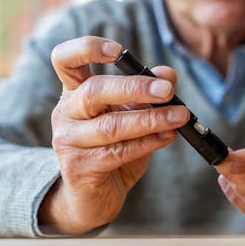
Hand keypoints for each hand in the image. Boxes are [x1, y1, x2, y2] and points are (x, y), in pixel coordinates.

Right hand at [38, 36, 189, 233]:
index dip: (86, 48)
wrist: (93, 197)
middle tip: (167, 89)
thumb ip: (147, 93)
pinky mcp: (79, 168)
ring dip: (151, 119)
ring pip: (110, 126)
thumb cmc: (111, 149)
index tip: (118, 50)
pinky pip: (117, 152)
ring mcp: (68, 142)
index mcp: (74, 92)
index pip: (65, 59)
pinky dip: (147, 143)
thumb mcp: (130, 116)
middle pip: (93, 90)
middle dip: (134, 88)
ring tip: (180, 116)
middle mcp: (65, 113)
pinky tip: (167, 137)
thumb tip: (169, 74)